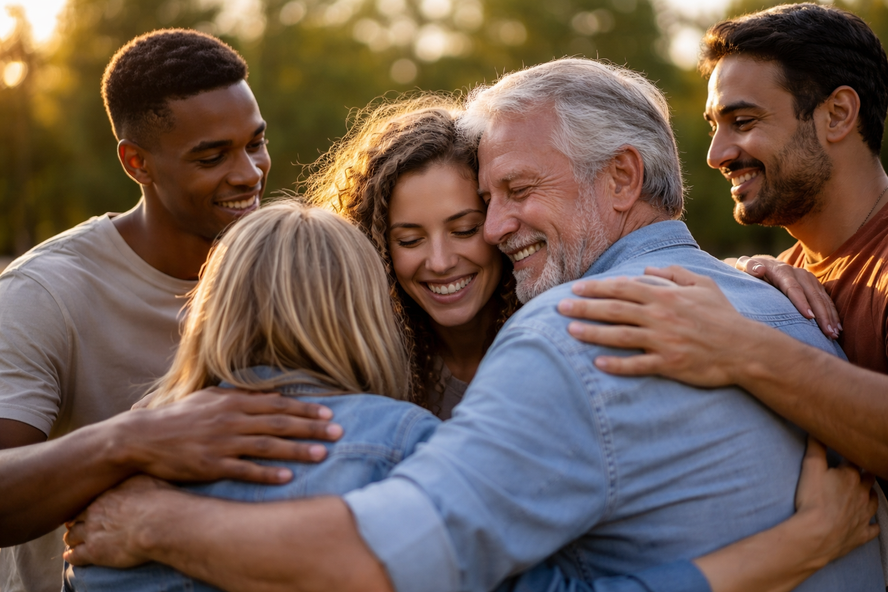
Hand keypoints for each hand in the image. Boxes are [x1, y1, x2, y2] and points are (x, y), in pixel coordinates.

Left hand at [64, 475, 170, 567]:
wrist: (161, 523)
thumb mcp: (150, 479)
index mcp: (107, 494)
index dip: (88, 508)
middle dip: (76, 523)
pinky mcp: (94, 552)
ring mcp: (92, 532)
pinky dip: (72, 556)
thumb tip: (136, 470)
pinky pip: (74, 556)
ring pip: (70, 537)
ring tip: (75, 543)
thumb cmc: (162, 500)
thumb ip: (136, 478)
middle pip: (75, 518)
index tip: (91, 511)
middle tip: (79, 526)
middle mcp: (94, 512)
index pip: (88, 501)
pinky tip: (72, 557)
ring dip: (73, 540)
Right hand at [113, 387, 342, 483]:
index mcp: (232, 401)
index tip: (329, 412)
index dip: (305, 408)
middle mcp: (231, 420)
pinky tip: (287, 477)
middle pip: (279, 422)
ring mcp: (222, 443)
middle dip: (311, 426)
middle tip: (338, 431)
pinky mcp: (212, 465)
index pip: (277, 404)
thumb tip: (269, 395)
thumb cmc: (178, 418)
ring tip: (322, 454)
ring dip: (297, 449)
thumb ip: (240, 396)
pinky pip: (245, 470)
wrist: (142, 438)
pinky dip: (267, 473)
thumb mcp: (210, 399)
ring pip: (268, 445)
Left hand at [557, 265, 752, 386]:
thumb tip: (647, 271)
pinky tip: (597, 364)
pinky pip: (638, 365)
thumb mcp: (703, 285)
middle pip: (615, 310)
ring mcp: (664, 341)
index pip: (623, 288)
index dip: (597, 287)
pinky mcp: (670, 365)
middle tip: (558, 307)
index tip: (575, 287)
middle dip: (584, 307)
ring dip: (593, 333)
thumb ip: (674, 274)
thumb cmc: (723, 316)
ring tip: (570, 331)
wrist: (745, 349)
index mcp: (666, 296)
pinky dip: (617, 365)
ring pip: (620, 336)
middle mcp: (661, 316)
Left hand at [734, 256, 839, 338]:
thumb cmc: (749, 271)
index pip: (792, 287)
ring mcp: (808, 279)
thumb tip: (758, 269)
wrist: (760, 265)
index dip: (801, 302)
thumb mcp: (744, 266)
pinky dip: (832, 313)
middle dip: (821, 314)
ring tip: (834, 334)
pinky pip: (826, 300)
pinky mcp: (814, 285)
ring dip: (830, 316)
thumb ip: (748, 266)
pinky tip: (837, 328)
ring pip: (822, 298)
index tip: (808, 317)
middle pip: (812, 294)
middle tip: (828, 332)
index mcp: (780, 270)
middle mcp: (798, 273)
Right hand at [793, 437, 878, 564]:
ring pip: (874, 501)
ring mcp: (865, 514)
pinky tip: (869, 522)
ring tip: (862, 493)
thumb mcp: (810, 468)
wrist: (817, 534)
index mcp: (850, 476)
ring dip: (869, 496)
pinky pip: (874, 528)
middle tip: (852, 473)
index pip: (855, 460)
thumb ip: (815, 448)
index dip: (849, 457)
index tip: (844, 456)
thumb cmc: (813, 500)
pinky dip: (872, 524)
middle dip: (863, 475)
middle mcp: (862, 493)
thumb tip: (817, 431)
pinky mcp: (862, 533)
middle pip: (868, 479)